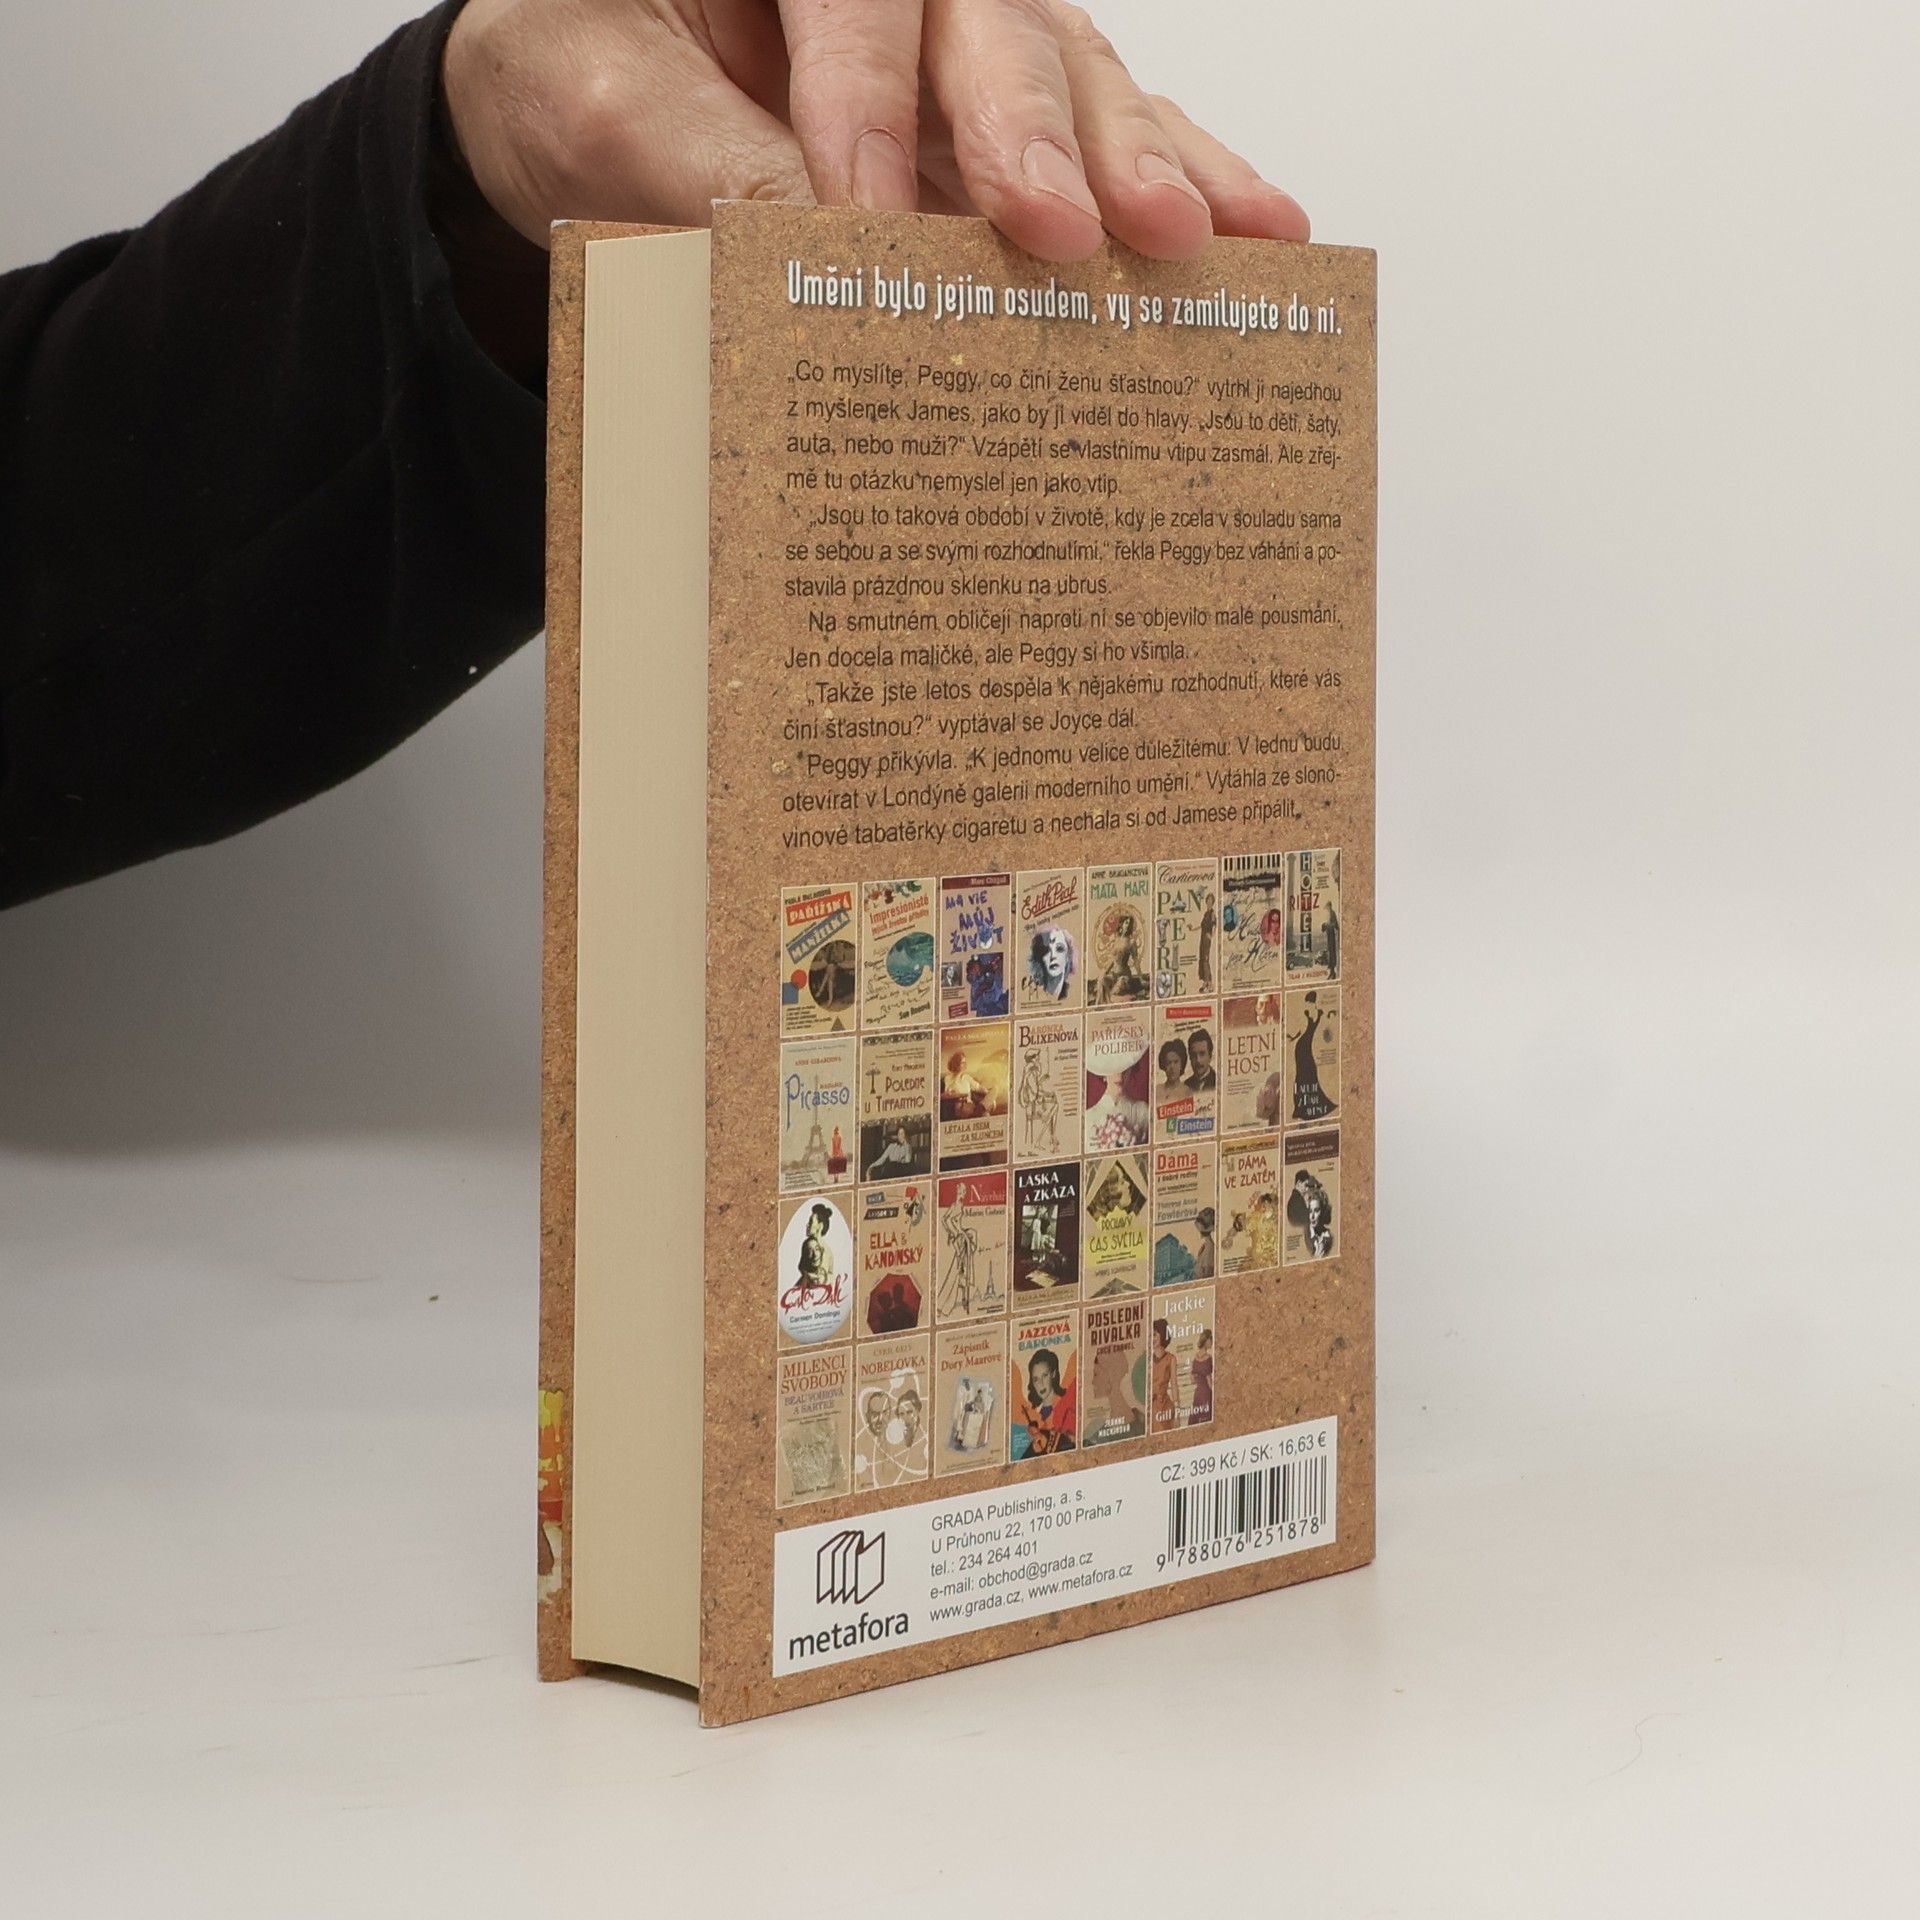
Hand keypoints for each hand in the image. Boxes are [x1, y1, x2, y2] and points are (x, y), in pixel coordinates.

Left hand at [442, 0, 1308, 262]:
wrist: (576, 96)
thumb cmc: (588, 72)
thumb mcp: (601, 109)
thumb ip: (699, 167)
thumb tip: (806, 255)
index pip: (854, 2)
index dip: (864, 110)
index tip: (867, 221)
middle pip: (996, 27)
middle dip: (1035, 132)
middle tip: (1067, 225)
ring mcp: (968, 44)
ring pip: (1073, 78)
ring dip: (1138, 164)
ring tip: (1197, 237)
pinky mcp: (1006, 119)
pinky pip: (1104, 135)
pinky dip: (1176, 178)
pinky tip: (1254, 227)